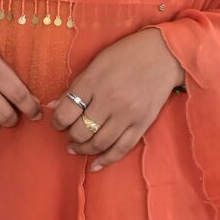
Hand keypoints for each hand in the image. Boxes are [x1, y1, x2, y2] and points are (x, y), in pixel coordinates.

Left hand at [49, 28, 185, 169]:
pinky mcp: (142, 124)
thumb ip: (76, 86)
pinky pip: (121, 149)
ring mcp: (127, 115)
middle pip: (80, 131)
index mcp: (93, 82)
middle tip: (70, 132)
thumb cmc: (126, 54)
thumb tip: (54, 107)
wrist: (164, 54)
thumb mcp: (96, 63)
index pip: (65, 112)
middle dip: (71, 136)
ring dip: (84, 149)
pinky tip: (95, 165)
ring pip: (98, 143)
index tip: (59, 122)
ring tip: (77, 147)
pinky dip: (105, 160)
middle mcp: (109, 100)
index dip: (57, 122)